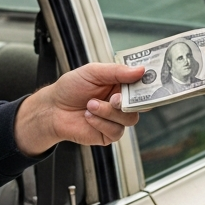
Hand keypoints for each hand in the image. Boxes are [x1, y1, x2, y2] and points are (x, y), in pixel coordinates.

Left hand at [14, 63, 145, 155]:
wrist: (53, 109)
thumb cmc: (70, 88)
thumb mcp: (92, 72)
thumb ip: (117, 71)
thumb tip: (140, 70)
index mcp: (121, 84)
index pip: (144, 84)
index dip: (150, 83)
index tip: (150, 80)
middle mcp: (122, 102)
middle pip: (143, 104)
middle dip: (129, 101)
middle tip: (114, 98)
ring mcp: (117, 119)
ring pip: (130, 119)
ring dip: (108, 111)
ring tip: (90, 104)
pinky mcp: (109, 134)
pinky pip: (116, 131)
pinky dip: (101, 122)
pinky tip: (88, 116)